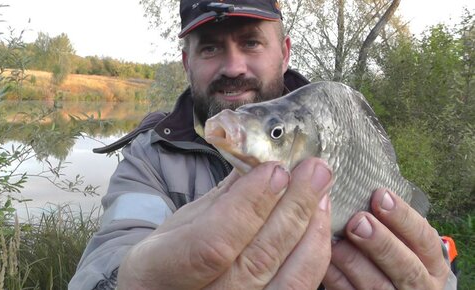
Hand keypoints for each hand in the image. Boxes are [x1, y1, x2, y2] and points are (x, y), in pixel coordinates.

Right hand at [117, 158, 332, 289]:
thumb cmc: (169, 256)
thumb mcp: (180, 222)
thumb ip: (221, 198)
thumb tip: (263, 161)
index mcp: (160, 271)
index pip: (211, 245)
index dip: (248, 206)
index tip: (274, 170)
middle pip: (257, 260)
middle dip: (292, 208)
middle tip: (314, 170)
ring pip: (287, 281)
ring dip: (310, 229)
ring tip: (322, 190)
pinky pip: (298, 289)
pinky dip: (314, 254)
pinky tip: (318, 222)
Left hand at [323, 189, 450, 289]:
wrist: (390, 288)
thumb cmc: (393, 255)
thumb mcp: (403, 241)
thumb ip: (390, 222)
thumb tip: (366, 190)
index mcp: (431, 263)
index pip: (424, 238)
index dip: (403, 217)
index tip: (380, 195)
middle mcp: (419, 284)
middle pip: (405, 267)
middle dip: (381, 242)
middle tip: (357, 222)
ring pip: (376, 285)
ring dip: (353, 261)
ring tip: (335, 241)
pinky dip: (336, 277)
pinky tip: (324, 259)